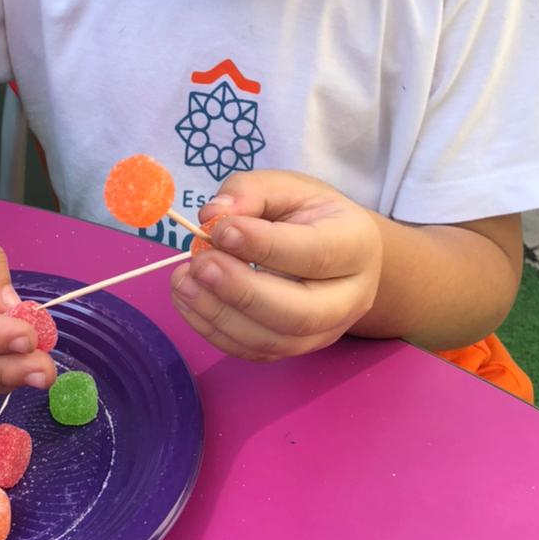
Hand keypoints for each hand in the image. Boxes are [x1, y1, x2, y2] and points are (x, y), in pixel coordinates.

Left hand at [171, 170, 382, 360]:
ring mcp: (325, 332)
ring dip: (221, 316)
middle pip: (301, 313)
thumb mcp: (287, 187)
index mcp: (354, 245)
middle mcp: (349, 297)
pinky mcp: (295, 349)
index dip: (264, 245)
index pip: (315, 253)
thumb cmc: (310, 214)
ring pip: (275, 341)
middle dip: (243, 292)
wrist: (337, 253)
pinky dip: (214, 331)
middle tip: (200, 265)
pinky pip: (255, 352)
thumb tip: (213, 214)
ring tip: (183, 282)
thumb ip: (251, 192)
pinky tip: (188, 300)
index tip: (220, 230)